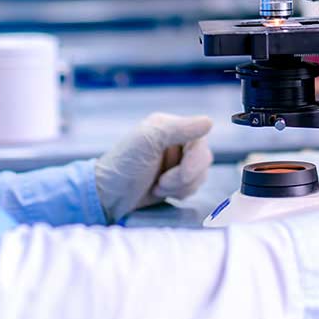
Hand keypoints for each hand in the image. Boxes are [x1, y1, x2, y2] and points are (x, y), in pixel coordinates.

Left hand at [94, 112, 213, 222]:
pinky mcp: (175, 181)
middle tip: (162, 183)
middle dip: (184, 176)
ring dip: (181, 186)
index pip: (200, 139)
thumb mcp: (148, 141)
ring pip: (200, 175)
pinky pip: (193, 186)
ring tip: (158, 187)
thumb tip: (209, 121)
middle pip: (203, 159)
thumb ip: (180, 129)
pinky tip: (160, 192)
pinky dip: (180, 193)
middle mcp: (175, 141)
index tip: (180, 173)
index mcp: (169, 127)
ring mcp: (176, 161)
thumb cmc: (123, 165)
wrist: (108, 197)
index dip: (194, 160)